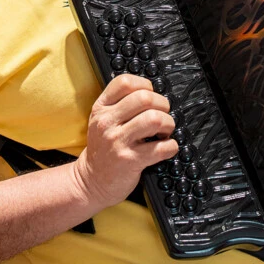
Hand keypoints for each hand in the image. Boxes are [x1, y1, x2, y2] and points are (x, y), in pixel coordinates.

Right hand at [72, 74, 177, 209]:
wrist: (92, 181)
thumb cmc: (103, 148)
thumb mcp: (101, 121)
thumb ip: (119, 104)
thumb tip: (152, 93)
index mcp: (101, 108)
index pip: (125, 82)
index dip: (145, 85)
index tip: (151, 95)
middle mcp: (107, 123)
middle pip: (145, 98)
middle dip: (163, 105)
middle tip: (163, 115)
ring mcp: (118, 142)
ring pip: (154, 119)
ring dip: (168, 124)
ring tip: (164, 131)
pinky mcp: (130, 161)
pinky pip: (161, 147)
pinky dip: (171, 146)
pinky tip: (166, 147)